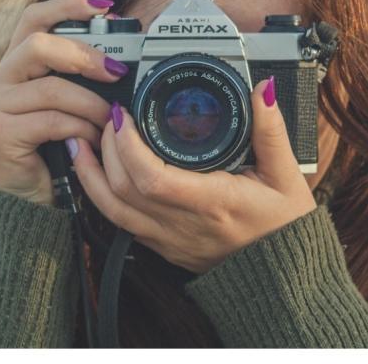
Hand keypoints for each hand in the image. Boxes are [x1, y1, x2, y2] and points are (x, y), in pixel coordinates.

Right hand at [0, 0, 127, 205]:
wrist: (29, 203)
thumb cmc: (56, 151)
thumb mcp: (70, 108)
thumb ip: (82, 82)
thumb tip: (124, 63)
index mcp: (16, 66)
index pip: (34, 18)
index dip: (68, 5)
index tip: (105, 7)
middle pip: (38, 45)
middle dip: (85, 55)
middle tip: (117, 72)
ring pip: (51, 88)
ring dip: (91, 104)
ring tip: (111, 119)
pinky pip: (51, 121)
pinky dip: (80, 129)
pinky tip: (93, 141)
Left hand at [71, 77, 317, 272]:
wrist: (281, 277)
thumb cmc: (284, 227)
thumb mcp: (286, 175)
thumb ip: (270, 131)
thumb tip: (261, 91)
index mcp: (212, 202)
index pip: (153, 178)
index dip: (128, 145)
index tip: (123, 116)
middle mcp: (183, 224)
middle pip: (122, 190)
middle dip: (107, 148)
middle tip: (109, 117)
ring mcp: (168, 239)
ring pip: (112, 210)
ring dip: (91, 174)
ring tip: (81, 142)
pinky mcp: (162, 247)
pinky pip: (120, 222)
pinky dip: (101, 195)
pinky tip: (96, 173)